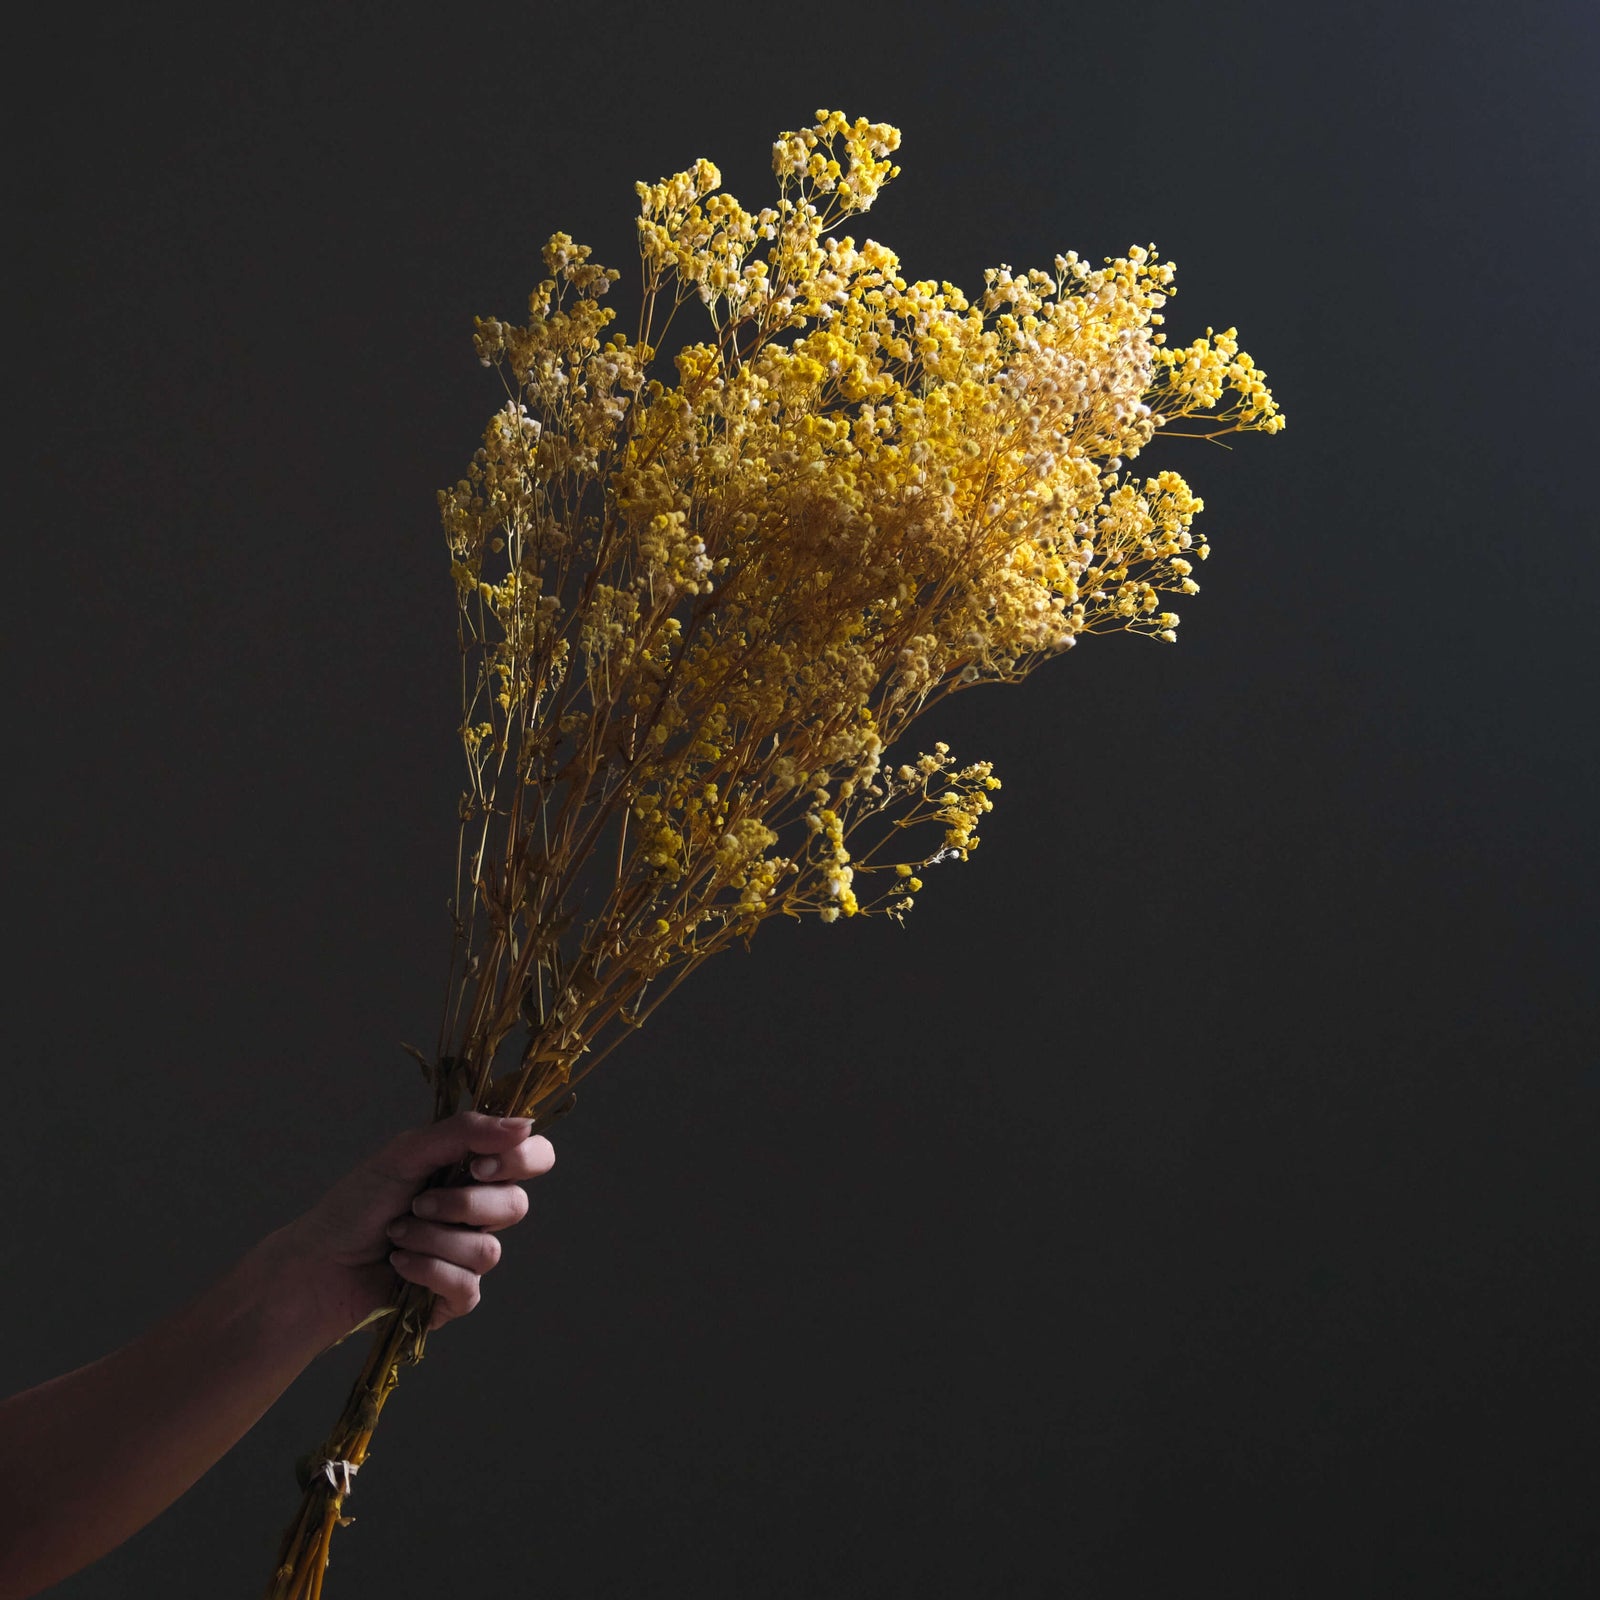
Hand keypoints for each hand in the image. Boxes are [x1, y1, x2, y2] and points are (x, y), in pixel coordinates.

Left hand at [278, 1110, 556, 1339]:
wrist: (317, 1264)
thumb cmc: (356, 1203)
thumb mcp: (405, 1154)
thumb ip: (465, 1132)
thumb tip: (526, 1124)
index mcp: (474, 1169)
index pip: (534, 1157)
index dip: (520, 1161)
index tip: (478, 1165)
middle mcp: (479, 1210)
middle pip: (516, 1207)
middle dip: (464, 1205)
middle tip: (420, 1202)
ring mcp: (468, 1255)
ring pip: (488, 1251)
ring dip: (434, 1240)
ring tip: (397, 1235)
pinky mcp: (455, 1296)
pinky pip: (468, 1287)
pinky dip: (427, 1271)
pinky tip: (400, 1266)